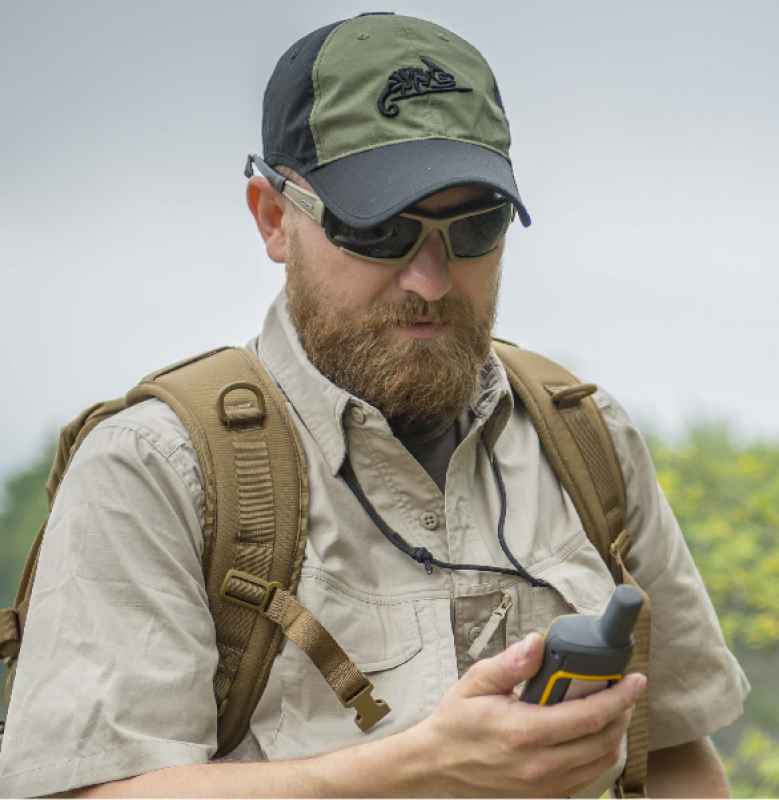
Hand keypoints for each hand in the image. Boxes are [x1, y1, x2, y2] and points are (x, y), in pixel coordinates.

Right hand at [412, 633, 645, 797]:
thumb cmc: (456, 720)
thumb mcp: (475, 682)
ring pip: (600, 763)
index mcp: (524, 732)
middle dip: (622, 712)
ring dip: (614, 734)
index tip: (635, 679)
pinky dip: (599, 755)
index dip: (619, 697)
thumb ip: (509, 663)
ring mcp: (544, 787)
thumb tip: (538, 642)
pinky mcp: (543, 797)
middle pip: (602, 741)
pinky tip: (593, 735)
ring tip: (612, 709)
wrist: (436, 766)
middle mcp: (540, 765)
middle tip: (624, 689)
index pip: (588, 716)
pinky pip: (586, 778)